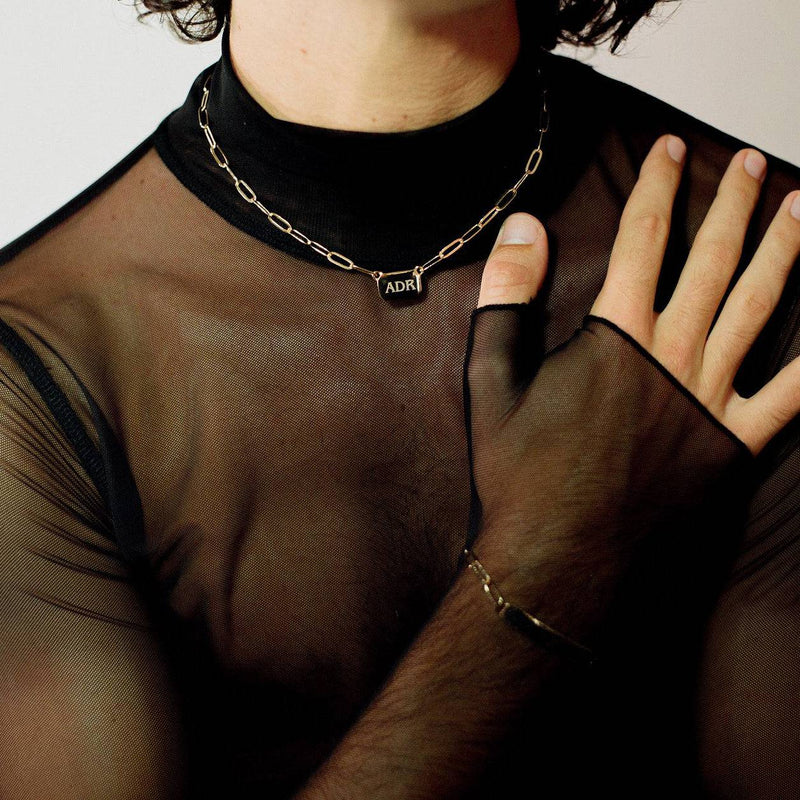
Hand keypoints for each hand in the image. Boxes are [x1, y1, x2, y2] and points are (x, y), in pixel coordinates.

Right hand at [463, 134, 799, 636]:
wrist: (559, 557)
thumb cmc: (521, 470)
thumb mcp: (493, 378)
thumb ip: (508, 296)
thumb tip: (523, 226)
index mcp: (616, 333)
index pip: (645, 237)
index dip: (658, 186)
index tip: (671, 149)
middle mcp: (673, 354)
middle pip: (714, 260)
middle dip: (734, 204)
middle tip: (753, 164)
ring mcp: (711, 399)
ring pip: (759, 308)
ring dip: (784, 253)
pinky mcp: (733, 444)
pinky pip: (790, 394)